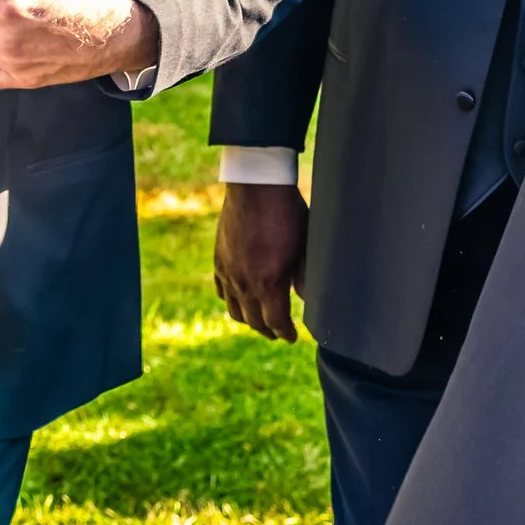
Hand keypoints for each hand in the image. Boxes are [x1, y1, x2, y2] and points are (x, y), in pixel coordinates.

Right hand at [214, 181, 308, 341]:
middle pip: (254, 320)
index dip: (285, 333)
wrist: (256, 187)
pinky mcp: (219, 260)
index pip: (276, 321)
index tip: (292, 337)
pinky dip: (231, 300)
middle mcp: (244, 283)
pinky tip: (239, 299)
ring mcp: (228, 273)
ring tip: (260, 321)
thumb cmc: (287, 213)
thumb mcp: (305, 244)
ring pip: (234, 309)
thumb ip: (304, 275)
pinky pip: (221, 290)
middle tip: (278, 333)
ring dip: (248, 320)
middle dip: (268, 330)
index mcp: (268, 282)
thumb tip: (305, 297)